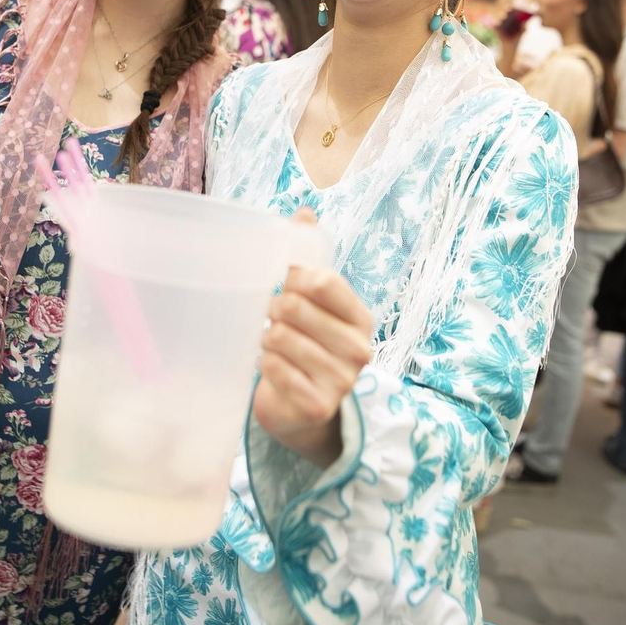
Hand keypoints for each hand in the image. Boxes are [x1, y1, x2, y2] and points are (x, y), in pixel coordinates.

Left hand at [252, 211, 373, 468]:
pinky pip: (274, 369)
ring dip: (266, 338)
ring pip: (280, 338)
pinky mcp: (318, 406)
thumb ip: (310, 257)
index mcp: (361, 318)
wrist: (303, 411)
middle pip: (295, 308)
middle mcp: (359, 349)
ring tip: (271, 343)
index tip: (283, 284)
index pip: (323, 281)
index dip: (293, 277)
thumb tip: (304, 212)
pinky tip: (271, 367)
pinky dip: (264, 364)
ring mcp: (342, 381)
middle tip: (272, 318)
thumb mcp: (315, 304)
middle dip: (273, 309)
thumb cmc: (308, 346)